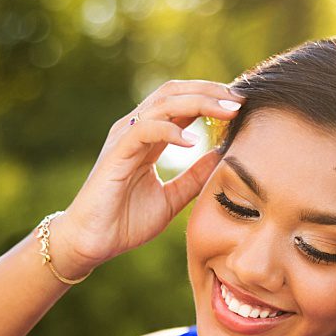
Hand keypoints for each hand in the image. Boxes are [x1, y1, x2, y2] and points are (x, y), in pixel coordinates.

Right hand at [51, 80, 246, 276]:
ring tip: (227, 110)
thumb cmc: (127, 221)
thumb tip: (224, 157)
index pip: (182, 102)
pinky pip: (145, 129)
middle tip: (241, 99)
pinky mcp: (116, 154)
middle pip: (174, 93)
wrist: (93, 243)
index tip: (243, 104)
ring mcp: (124, 139)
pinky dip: (170, 130)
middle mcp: (136, 130)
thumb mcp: (174, 197)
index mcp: (150, 137)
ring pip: (163, 103)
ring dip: (198, 103)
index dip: (212, 98)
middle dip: (210, 91)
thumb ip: (196, 176)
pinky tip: (193, 140)